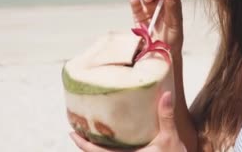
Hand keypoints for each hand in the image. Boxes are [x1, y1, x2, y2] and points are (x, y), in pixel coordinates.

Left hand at [69, 91, 186, 151]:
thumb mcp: (170, 138)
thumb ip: (166, 117)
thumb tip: (165, 94)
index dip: (82, 143)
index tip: (71, 132)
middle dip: (86, 143)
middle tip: (77, 128)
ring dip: (97, 146)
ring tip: (92, 132)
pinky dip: (109, 148)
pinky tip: (112, 140)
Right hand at [129, 0, 183, 55]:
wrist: (161, 56)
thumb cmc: (172, 39)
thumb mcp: (176, 22)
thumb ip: (173, 5)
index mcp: (171, 4)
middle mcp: (159, 4)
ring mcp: (147, 9)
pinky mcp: (137, 16)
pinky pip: (135, 4)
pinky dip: (134, 0)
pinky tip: (136, 0)